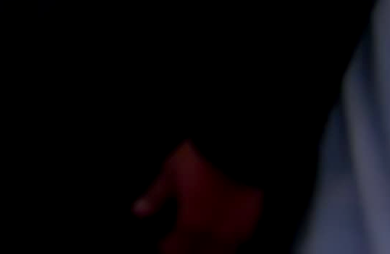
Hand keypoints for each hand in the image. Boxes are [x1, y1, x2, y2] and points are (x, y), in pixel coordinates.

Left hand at [133, 142, 262, 253]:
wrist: (235, 146)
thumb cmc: (200, 157)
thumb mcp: (170, 174)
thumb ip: (155, 197)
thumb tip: (139, 211)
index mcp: (190, 225)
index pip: (174, 251)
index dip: (167, 249)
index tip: (163, 244)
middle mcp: (213, 235)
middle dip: (187, 252)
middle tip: (181, 246)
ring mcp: (235, 231)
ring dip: (208, 251)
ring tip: (200, 244)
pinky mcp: (251, 222)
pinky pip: (238, 243)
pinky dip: (228, 243)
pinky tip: (223, 236)